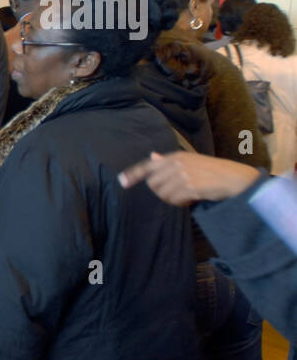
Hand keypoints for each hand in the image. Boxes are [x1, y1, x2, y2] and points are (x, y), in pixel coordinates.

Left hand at [117, 151, 261, 205]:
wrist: (236, 178)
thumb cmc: (213, 171)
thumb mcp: (191, 161)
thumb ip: (170, 161)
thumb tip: (152, 156)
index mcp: (176, 156)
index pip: (148, 165)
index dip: (133, 174)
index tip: (122, 181)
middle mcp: (177, 163)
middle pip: (153, 184)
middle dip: (162, 192)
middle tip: (179, 193)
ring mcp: (184, 174)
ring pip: (163, 194)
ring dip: (173, 199)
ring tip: (188, 195)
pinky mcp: (191, 186)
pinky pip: (175, 200)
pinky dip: (181, 203)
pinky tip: (192, 199)